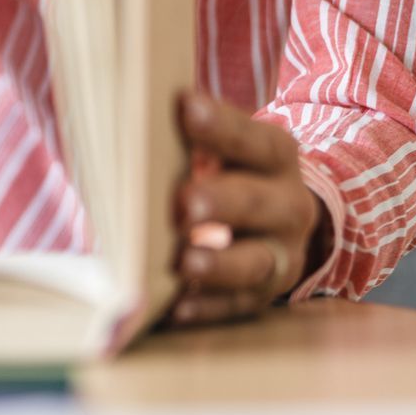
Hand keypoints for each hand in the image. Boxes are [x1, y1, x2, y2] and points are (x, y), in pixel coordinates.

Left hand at [170, 91, 328, 326]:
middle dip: (221, 202)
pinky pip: (235, 305)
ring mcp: (279, 254)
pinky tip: (177, 307)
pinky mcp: (261, 296)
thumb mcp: (227, 150)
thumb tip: (127, 107)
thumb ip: (191, 135)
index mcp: (275, 158)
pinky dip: (207, 307)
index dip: (221, 126)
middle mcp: (287, 206)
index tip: (185, 107)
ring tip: (183, 262)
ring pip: (253, 261)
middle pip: (257, 202)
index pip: (253, 140)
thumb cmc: (230, 174)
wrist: (280, 224)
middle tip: (184, 202)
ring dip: (217, 263)